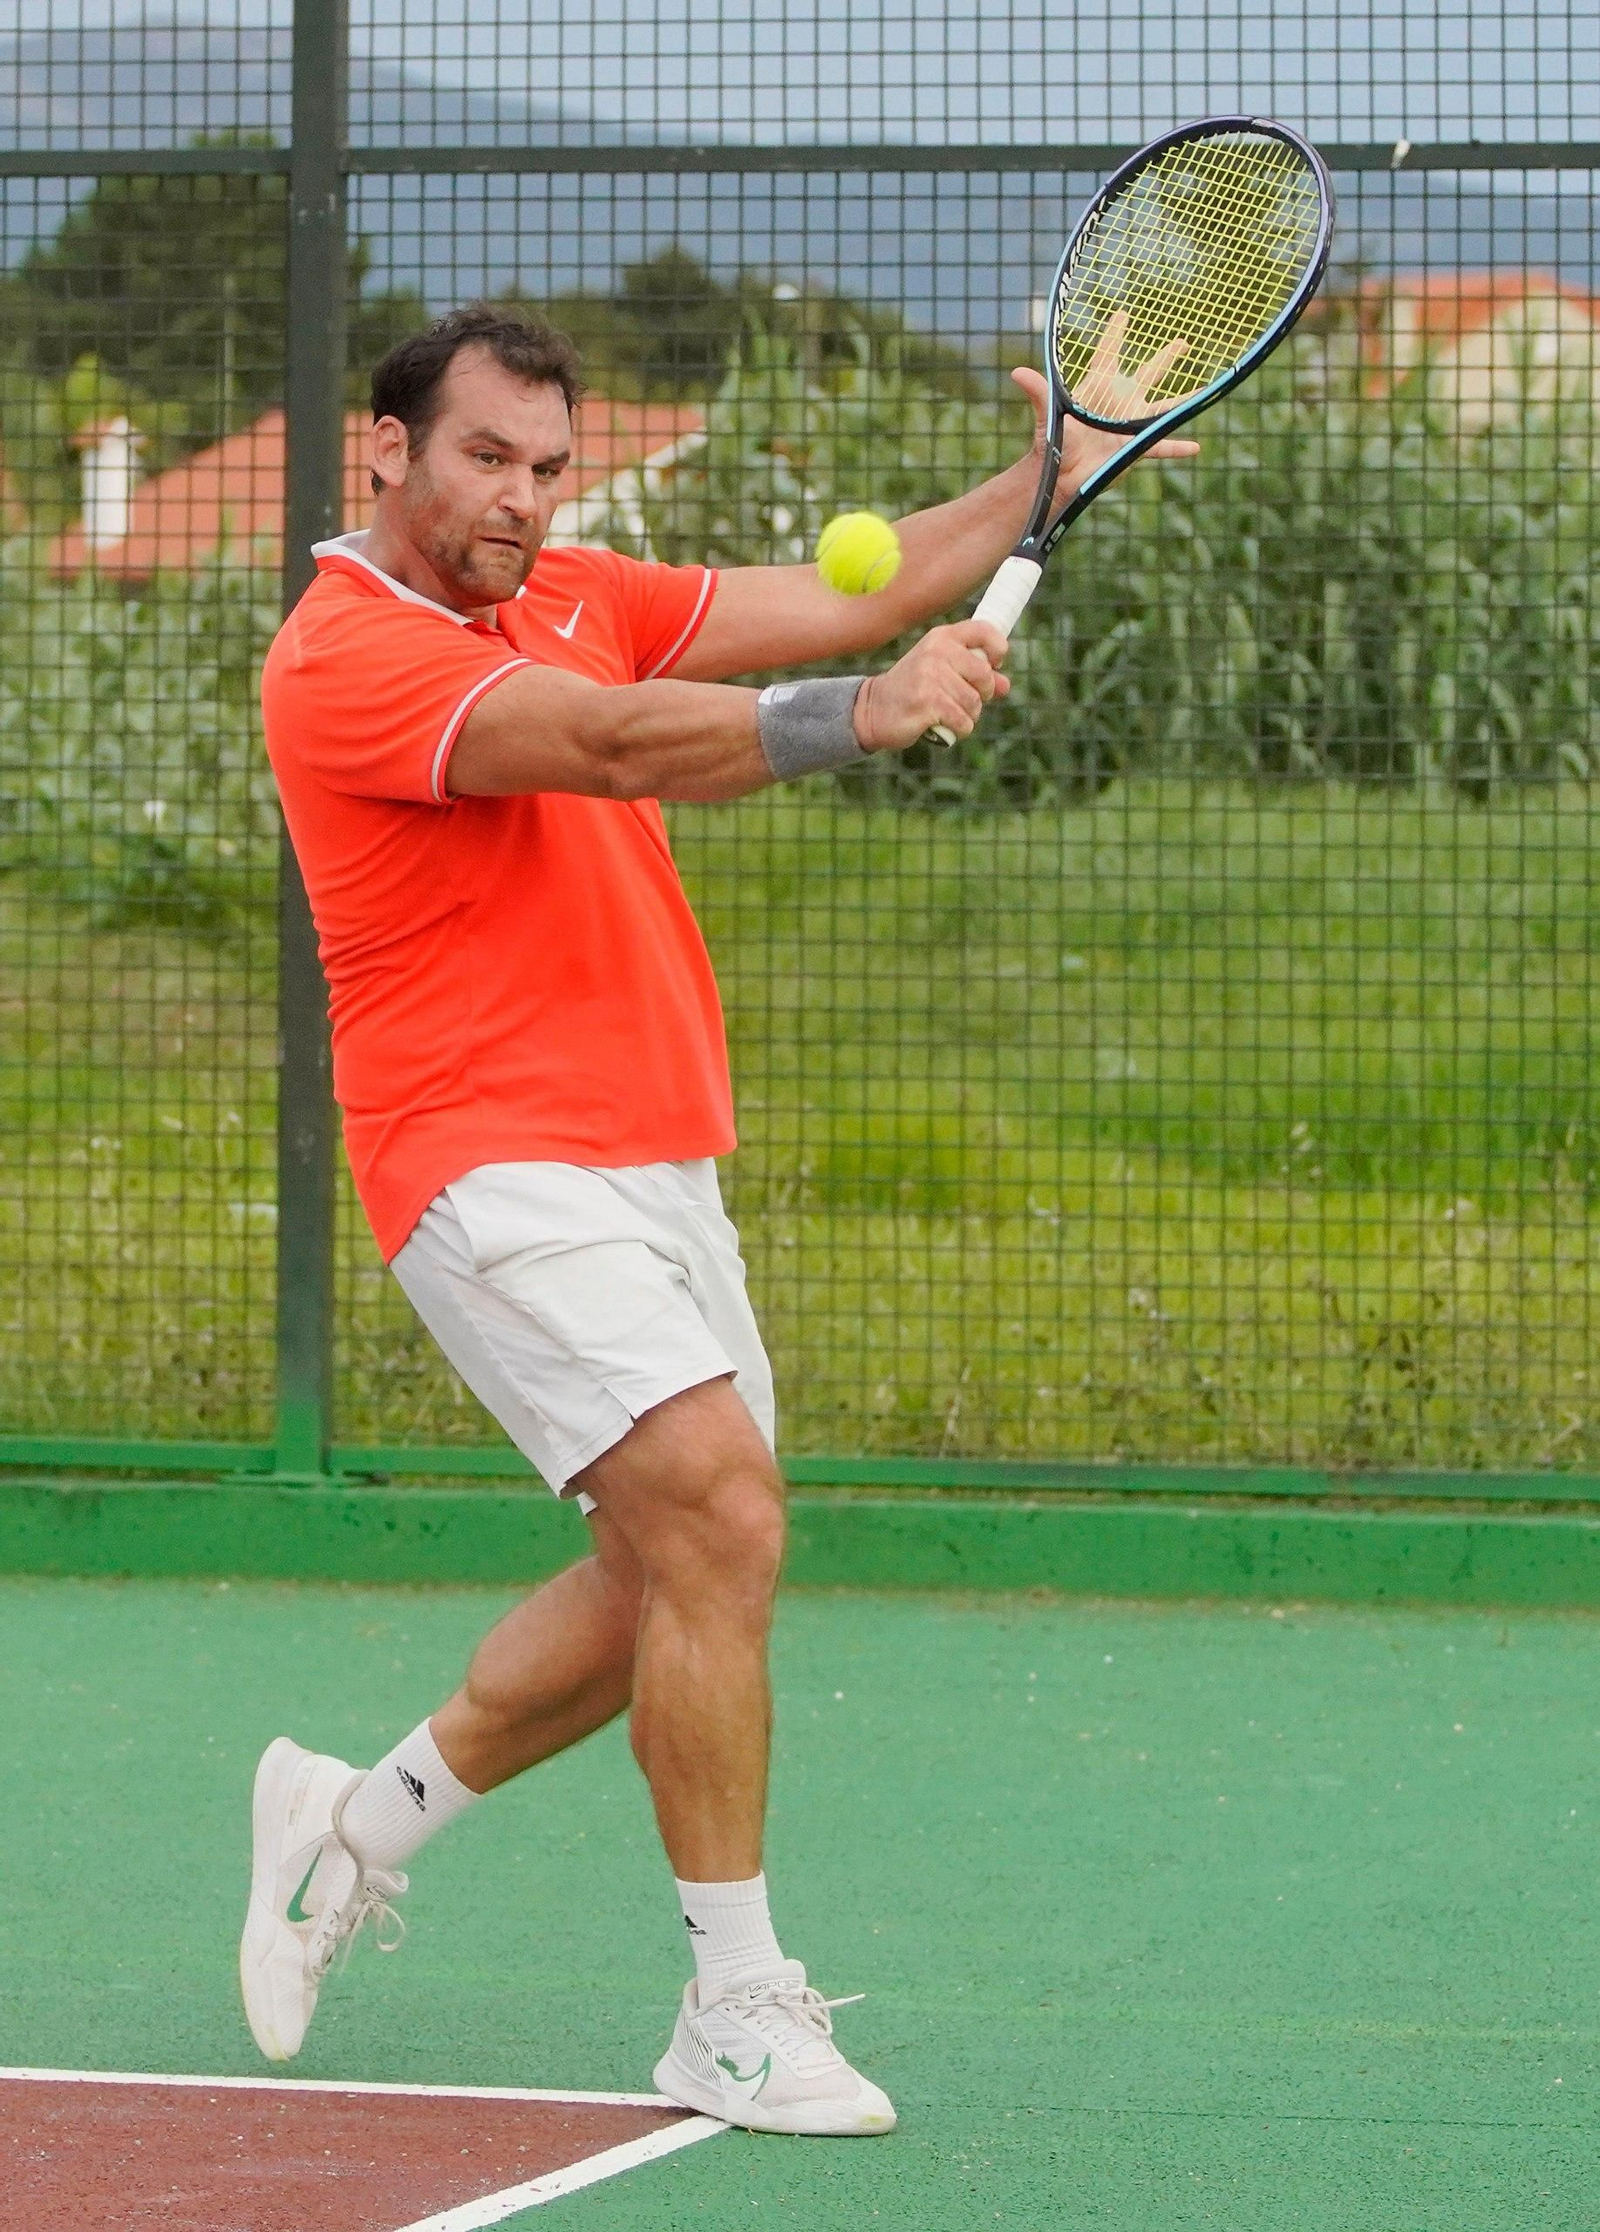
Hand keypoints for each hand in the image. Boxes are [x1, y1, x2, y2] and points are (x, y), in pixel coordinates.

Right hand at [854, 621, 1010, 750]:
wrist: (874, 709)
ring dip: (968, 716)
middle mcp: (936, 651)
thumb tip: (1005, 685)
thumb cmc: (913, 690)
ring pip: (974, 703)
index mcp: (942, 638)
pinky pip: (963, 721)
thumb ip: (975, 676)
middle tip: (964, 701)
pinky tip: (944, 726)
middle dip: (982, 695)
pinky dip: (959, 729)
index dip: (998, 650)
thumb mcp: (943, 673)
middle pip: (984, 675)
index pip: (984, 631)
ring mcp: (930, 676)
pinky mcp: (926, 702)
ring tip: (949, 714)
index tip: (993, 665)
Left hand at [1012, 309, 1201, 511]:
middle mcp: (1118, 403)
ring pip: (1163, 408)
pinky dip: (1176, 447)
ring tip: (1205, 391)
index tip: (1122, 315)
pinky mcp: (1135, 448)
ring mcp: (1130, 426)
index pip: (1108, 354)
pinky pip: (1160, 446)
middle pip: (1148, 375)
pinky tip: (1194, 448)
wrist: (1060, 477)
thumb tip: (1017, 373)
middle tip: (1183, 342)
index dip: (1114, 334)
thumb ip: (1038, 393)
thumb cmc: (1053, 445)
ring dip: (1184, 400)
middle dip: (1165, 358)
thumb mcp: (1048, 416)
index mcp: (1098, 389)